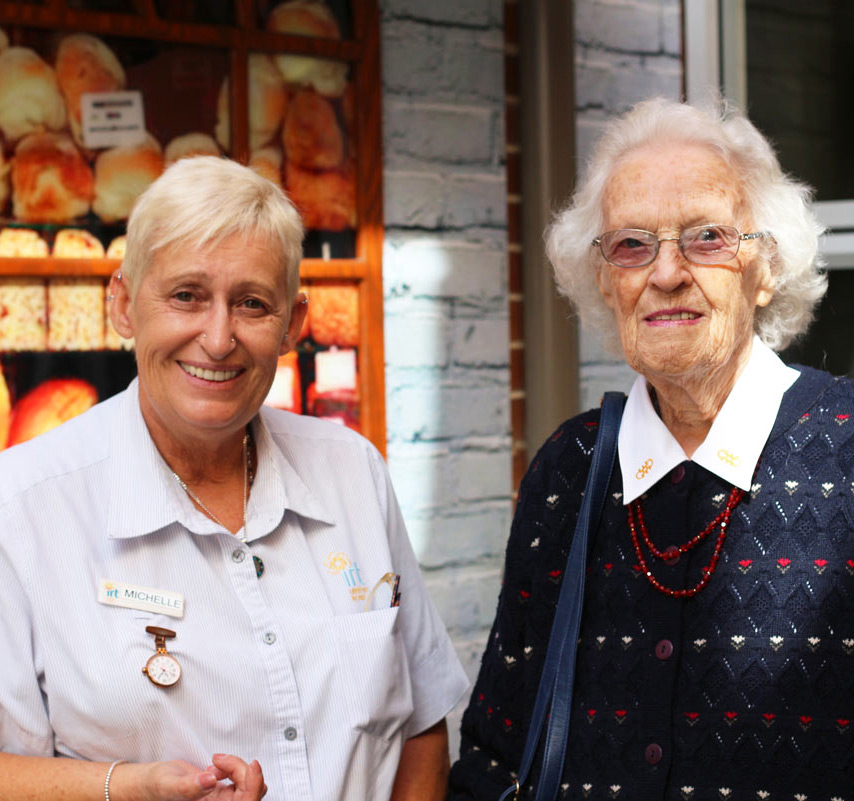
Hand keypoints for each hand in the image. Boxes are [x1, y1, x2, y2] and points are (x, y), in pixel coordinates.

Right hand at [114, 755, 265, 800]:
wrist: (150, 783)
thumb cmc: (154, 787)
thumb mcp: (167, 785)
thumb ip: (188, 786)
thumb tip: (210, 781)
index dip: (254, 786)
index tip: (253, 765)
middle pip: (250, 792)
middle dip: (242, 771)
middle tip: (220, 759)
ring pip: (247, 784)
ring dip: (237, 767)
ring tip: (214, 761)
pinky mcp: (222, 790)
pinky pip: (240, 778)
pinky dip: (233, 766)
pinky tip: (215, 764)